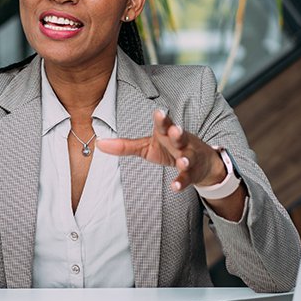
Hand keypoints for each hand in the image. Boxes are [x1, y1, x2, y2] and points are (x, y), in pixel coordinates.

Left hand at [97, 109, 225, 191]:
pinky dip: (181, 182)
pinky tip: (174, 187)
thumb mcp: (147, 147)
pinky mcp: (192, 173)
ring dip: (185, 159)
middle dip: (177, 132)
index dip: (162, 119)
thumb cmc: (169, 150)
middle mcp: (179, 143)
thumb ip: (125, 146)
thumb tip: (99, 143)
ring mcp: (188, 157)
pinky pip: (187, 178)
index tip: (159, 112)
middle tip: (175, 129)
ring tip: (181, 161)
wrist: (201, 163)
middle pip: (179, 135)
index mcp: (167, 134)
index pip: (164, 124)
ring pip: (187, 157)